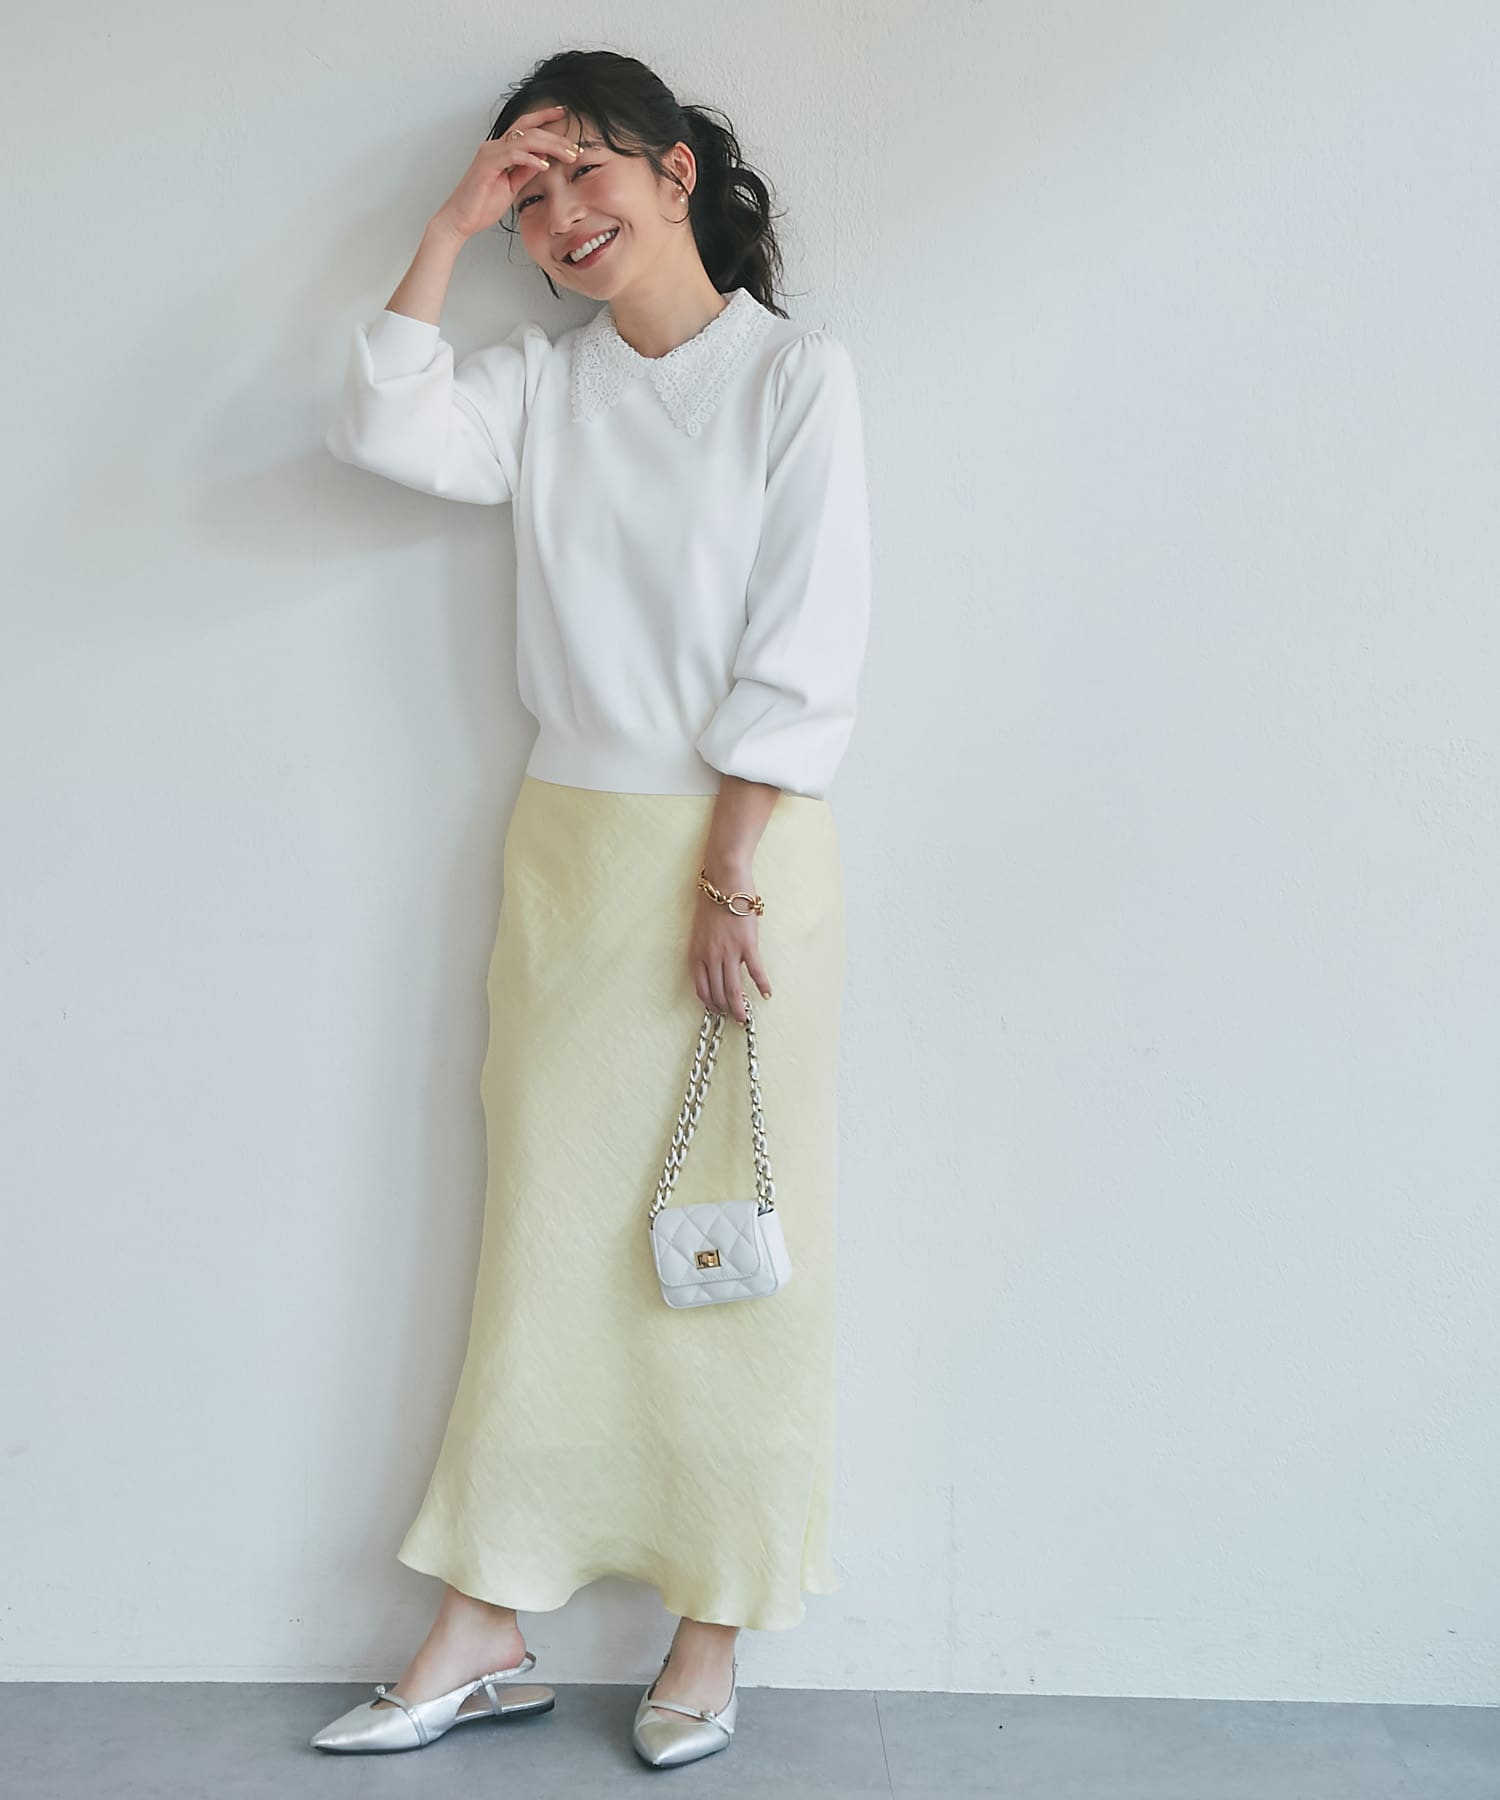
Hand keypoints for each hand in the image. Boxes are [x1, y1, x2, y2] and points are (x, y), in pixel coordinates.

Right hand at [432, 106, 579, 240]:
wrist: (460, 219)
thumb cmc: (482, 205)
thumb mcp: (512, 187)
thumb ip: (525, 171)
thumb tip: (543, 161)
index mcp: (501, 150)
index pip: (526, 127)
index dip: (544, 118)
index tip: (564, 113)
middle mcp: (495, 145)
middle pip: (529, 129)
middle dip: (555, 135)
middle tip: (575, 147)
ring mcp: (490, 152)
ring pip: (525, 138)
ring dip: (550, 145)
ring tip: (568, 155)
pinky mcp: (487, 163)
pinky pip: (513, 154)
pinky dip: (531, 158)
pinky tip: (545, 165)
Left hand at [689, 879, 771, 1023]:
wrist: (724, 881)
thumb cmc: (712, 901)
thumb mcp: (700, 930)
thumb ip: (706, 949)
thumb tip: (716, 963)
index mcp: (697, 953)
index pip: (701, 987)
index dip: (709, 1003)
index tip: (716, 1010)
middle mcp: (711, 956)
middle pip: (717, 992)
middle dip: (725, 1008)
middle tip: (733, 1017)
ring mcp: (729, 952)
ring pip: (733, 988)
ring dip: (739, 1006)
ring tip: (744, 1017)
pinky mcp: (747, 945)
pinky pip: (755, 971)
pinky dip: (762, 985)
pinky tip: (767, 994)